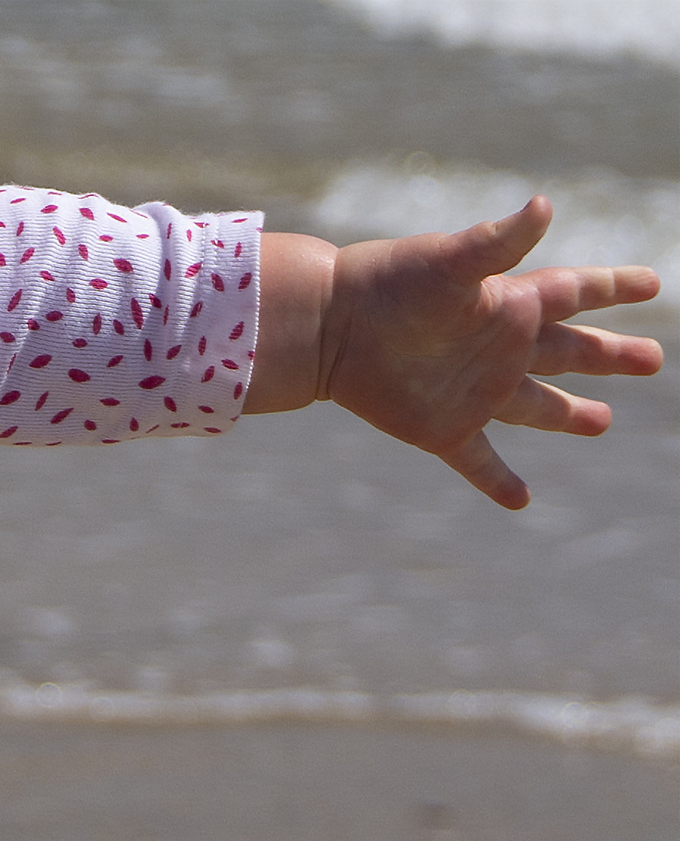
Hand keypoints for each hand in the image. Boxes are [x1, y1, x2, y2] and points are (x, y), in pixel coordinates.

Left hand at [318, 197, 661, 508]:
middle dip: (608, 355)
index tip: (654, 281)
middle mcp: (498, 349)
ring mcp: (474, 392)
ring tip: (602, 422)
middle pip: (569, 352)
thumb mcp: (449, 262)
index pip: (576, 292)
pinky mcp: (443, 428)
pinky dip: (498, 481)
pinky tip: (521, 501)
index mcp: (508, 305)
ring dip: (569, 415)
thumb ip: (498, 243)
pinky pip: (479, 461)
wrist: (327, 328)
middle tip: (652, 359)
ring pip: (535, 407)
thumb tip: (543, 205)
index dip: (614, 287)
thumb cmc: (388, 284)